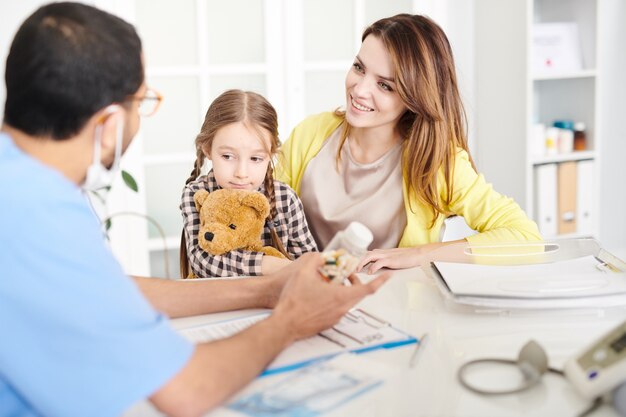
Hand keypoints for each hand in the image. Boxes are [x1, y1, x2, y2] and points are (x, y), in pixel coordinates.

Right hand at [272, 253, 389, 340]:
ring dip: (344, 290)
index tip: (388, 276)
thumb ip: (314, 260)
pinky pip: (337, 308)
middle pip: (357, 294)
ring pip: (347, 301)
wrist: (284, 325)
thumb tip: (320, 255)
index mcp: (341, 297)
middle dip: (355, 282)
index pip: (368, 289)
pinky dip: (336, 299)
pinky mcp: (328, 323)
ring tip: (330, 281)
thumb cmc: (293, 301)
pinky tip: (321, 294)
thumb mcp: (302, 274)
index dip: (380, 281)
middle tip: (347, 273)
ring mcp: (335, 318)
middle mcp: (342, 309)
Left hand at [357, 242, 450, 273]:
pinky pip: (379, 262)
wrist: (418, 254)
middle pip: (364, 254)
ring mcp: (386, 255)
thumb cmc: (406, 258)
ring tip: (356, 270)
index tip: (351, 265)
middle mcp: (381, 252)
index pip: (365, 254)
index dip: (357, 259)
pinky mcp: (391, 260)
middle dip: (356, 261)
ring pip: (369, 256)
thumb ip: (382, 261)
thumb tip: (374, 267)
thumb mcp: (391, 258)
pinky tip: (370, 272)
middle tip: (350, 269)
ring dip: (361, 263)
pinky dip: (373, 267)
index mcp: (381, 252)